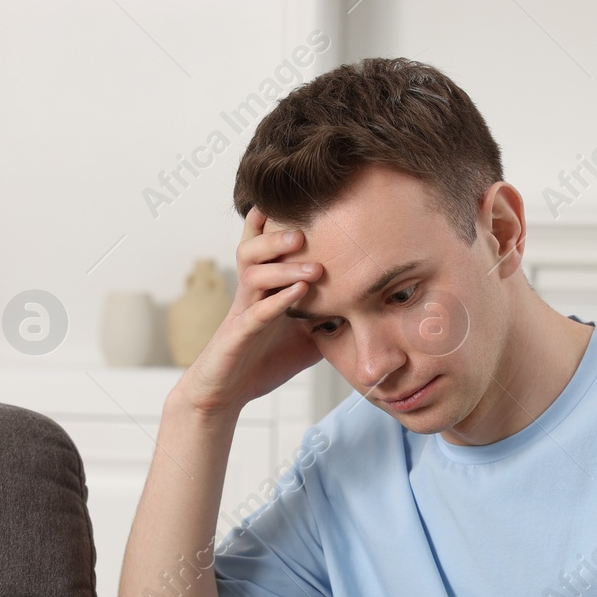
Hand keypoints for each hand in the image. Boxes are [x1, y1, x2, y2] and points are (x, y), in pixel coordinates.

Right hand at [175, 206, 324, 415]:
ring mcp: (241, 314)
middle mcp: (249, 294)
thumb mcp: (306, 334)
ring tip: (314, 267)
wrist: (226, 394)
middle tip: (307, 230)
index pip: (263, 246)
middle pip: (252, 250)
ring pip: (253, 276)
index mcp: (263, 288)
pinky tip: (299, 294)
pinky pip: (256, 315)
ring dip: (283, 268)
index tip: (303, 202)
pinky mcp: (237, 338)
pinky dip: (277, 302)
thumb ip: (328, 315)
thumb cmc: (262, 359)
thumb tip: (370, 303)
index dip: (274, 222)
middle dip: (276, 236)